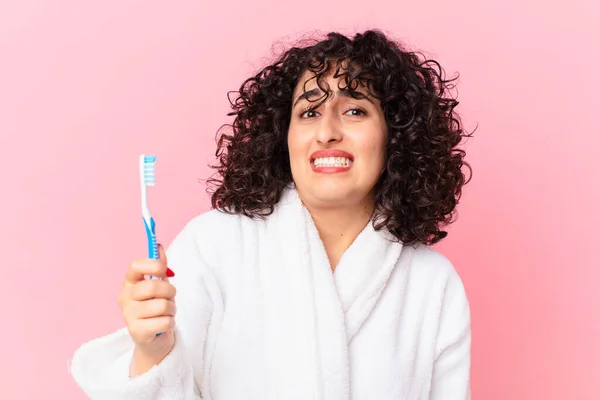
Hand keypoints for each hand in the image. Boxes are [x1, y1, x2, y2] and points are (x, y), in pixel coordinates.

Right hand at [118, 244, 176, 374]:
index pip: (135, 265)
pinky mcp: (137, 332)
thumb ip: (159, 266)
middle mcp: (124, 298)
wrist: (155, 340)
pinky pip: (164, 321)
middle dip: (170, 291)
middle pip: (153, 286)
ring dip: (171, 309)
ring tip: (166, 314)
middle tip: (170, 298)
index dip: (154, 265)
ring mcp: (128, 315)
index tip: (165, 271)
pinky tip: (163, 326)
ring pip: (162, 305)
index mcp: (129, 283)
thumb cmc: (157, 308)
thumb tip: (159, 246)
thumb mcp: (160, 285)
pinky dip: (170, 323)